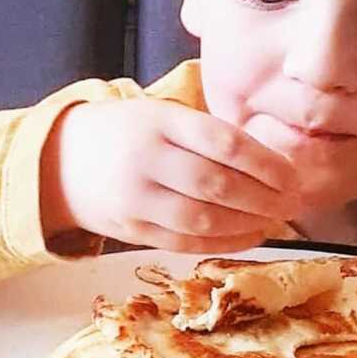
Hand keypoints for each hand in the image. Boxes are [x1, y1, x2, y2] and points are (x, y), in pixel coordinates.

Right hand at [40, 99, 301, 253]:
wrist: (62, 161)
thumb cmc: (128, 133)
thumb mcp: (161, 115)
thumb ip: (207, 133)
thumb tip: (273, 163)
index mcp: (158, 121)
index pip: (223, 142)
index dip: (266, 163)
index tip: (294, 175)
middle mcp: (145, 158)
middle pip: (217, 184)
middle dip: (264, 198)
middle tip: (294, 202)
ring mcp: (135, 197)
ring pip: (202, 218)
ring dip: (248, 223)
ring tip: (275, 220)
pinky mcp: (130, 230)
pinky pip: (185, 241)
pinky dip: (224, 242)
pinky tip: (250, 236)